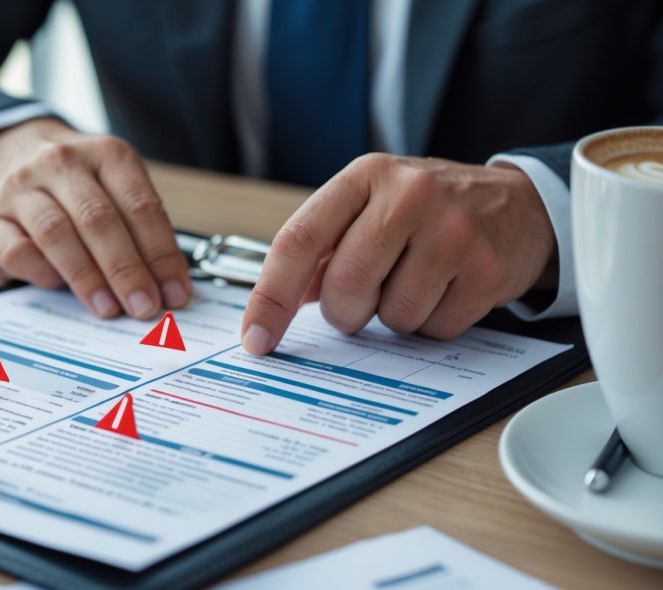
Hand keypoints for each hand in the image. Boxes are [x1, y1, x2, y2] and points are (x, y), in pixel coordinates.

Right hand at [0, 117, 191, 318]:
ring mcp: (20, 189)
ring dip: (87, 278)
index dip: (161, 254)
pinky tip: (59, 287)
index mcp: (105, 154)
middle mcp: (61, 164)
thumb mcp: (116, 188)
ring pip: (56, 234)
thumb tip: (166, 287)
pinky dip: (42, 274)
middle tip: (144, 306)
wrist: (12, 153)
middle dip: (126, 270)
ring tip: (108, 308)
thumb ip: (139, 231)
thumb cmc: (76, 184)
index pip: (140, 206)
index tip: (175, 292)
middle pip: (99, 220)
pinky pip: (17, 251)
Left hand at [241, 154, 556, 353]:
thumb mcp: (372, 207)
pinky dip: (432, 322)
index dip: (271, 296)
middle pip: (345, 285)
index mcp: (365, 176)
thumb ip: (323, 249)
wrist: (520, 205)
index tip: (255, 337)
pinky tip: (448, 289)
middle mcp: (408, 194)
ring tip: (417, 280)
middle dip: (347, 311)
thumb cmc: (428, 211)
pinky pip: (434, 328)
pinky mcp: (486, 270)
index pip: (299, 240)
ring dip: (394, 316)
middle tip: (364, 300)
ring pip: (391, 314)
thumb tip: (276, 305)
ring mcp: (452, 230)